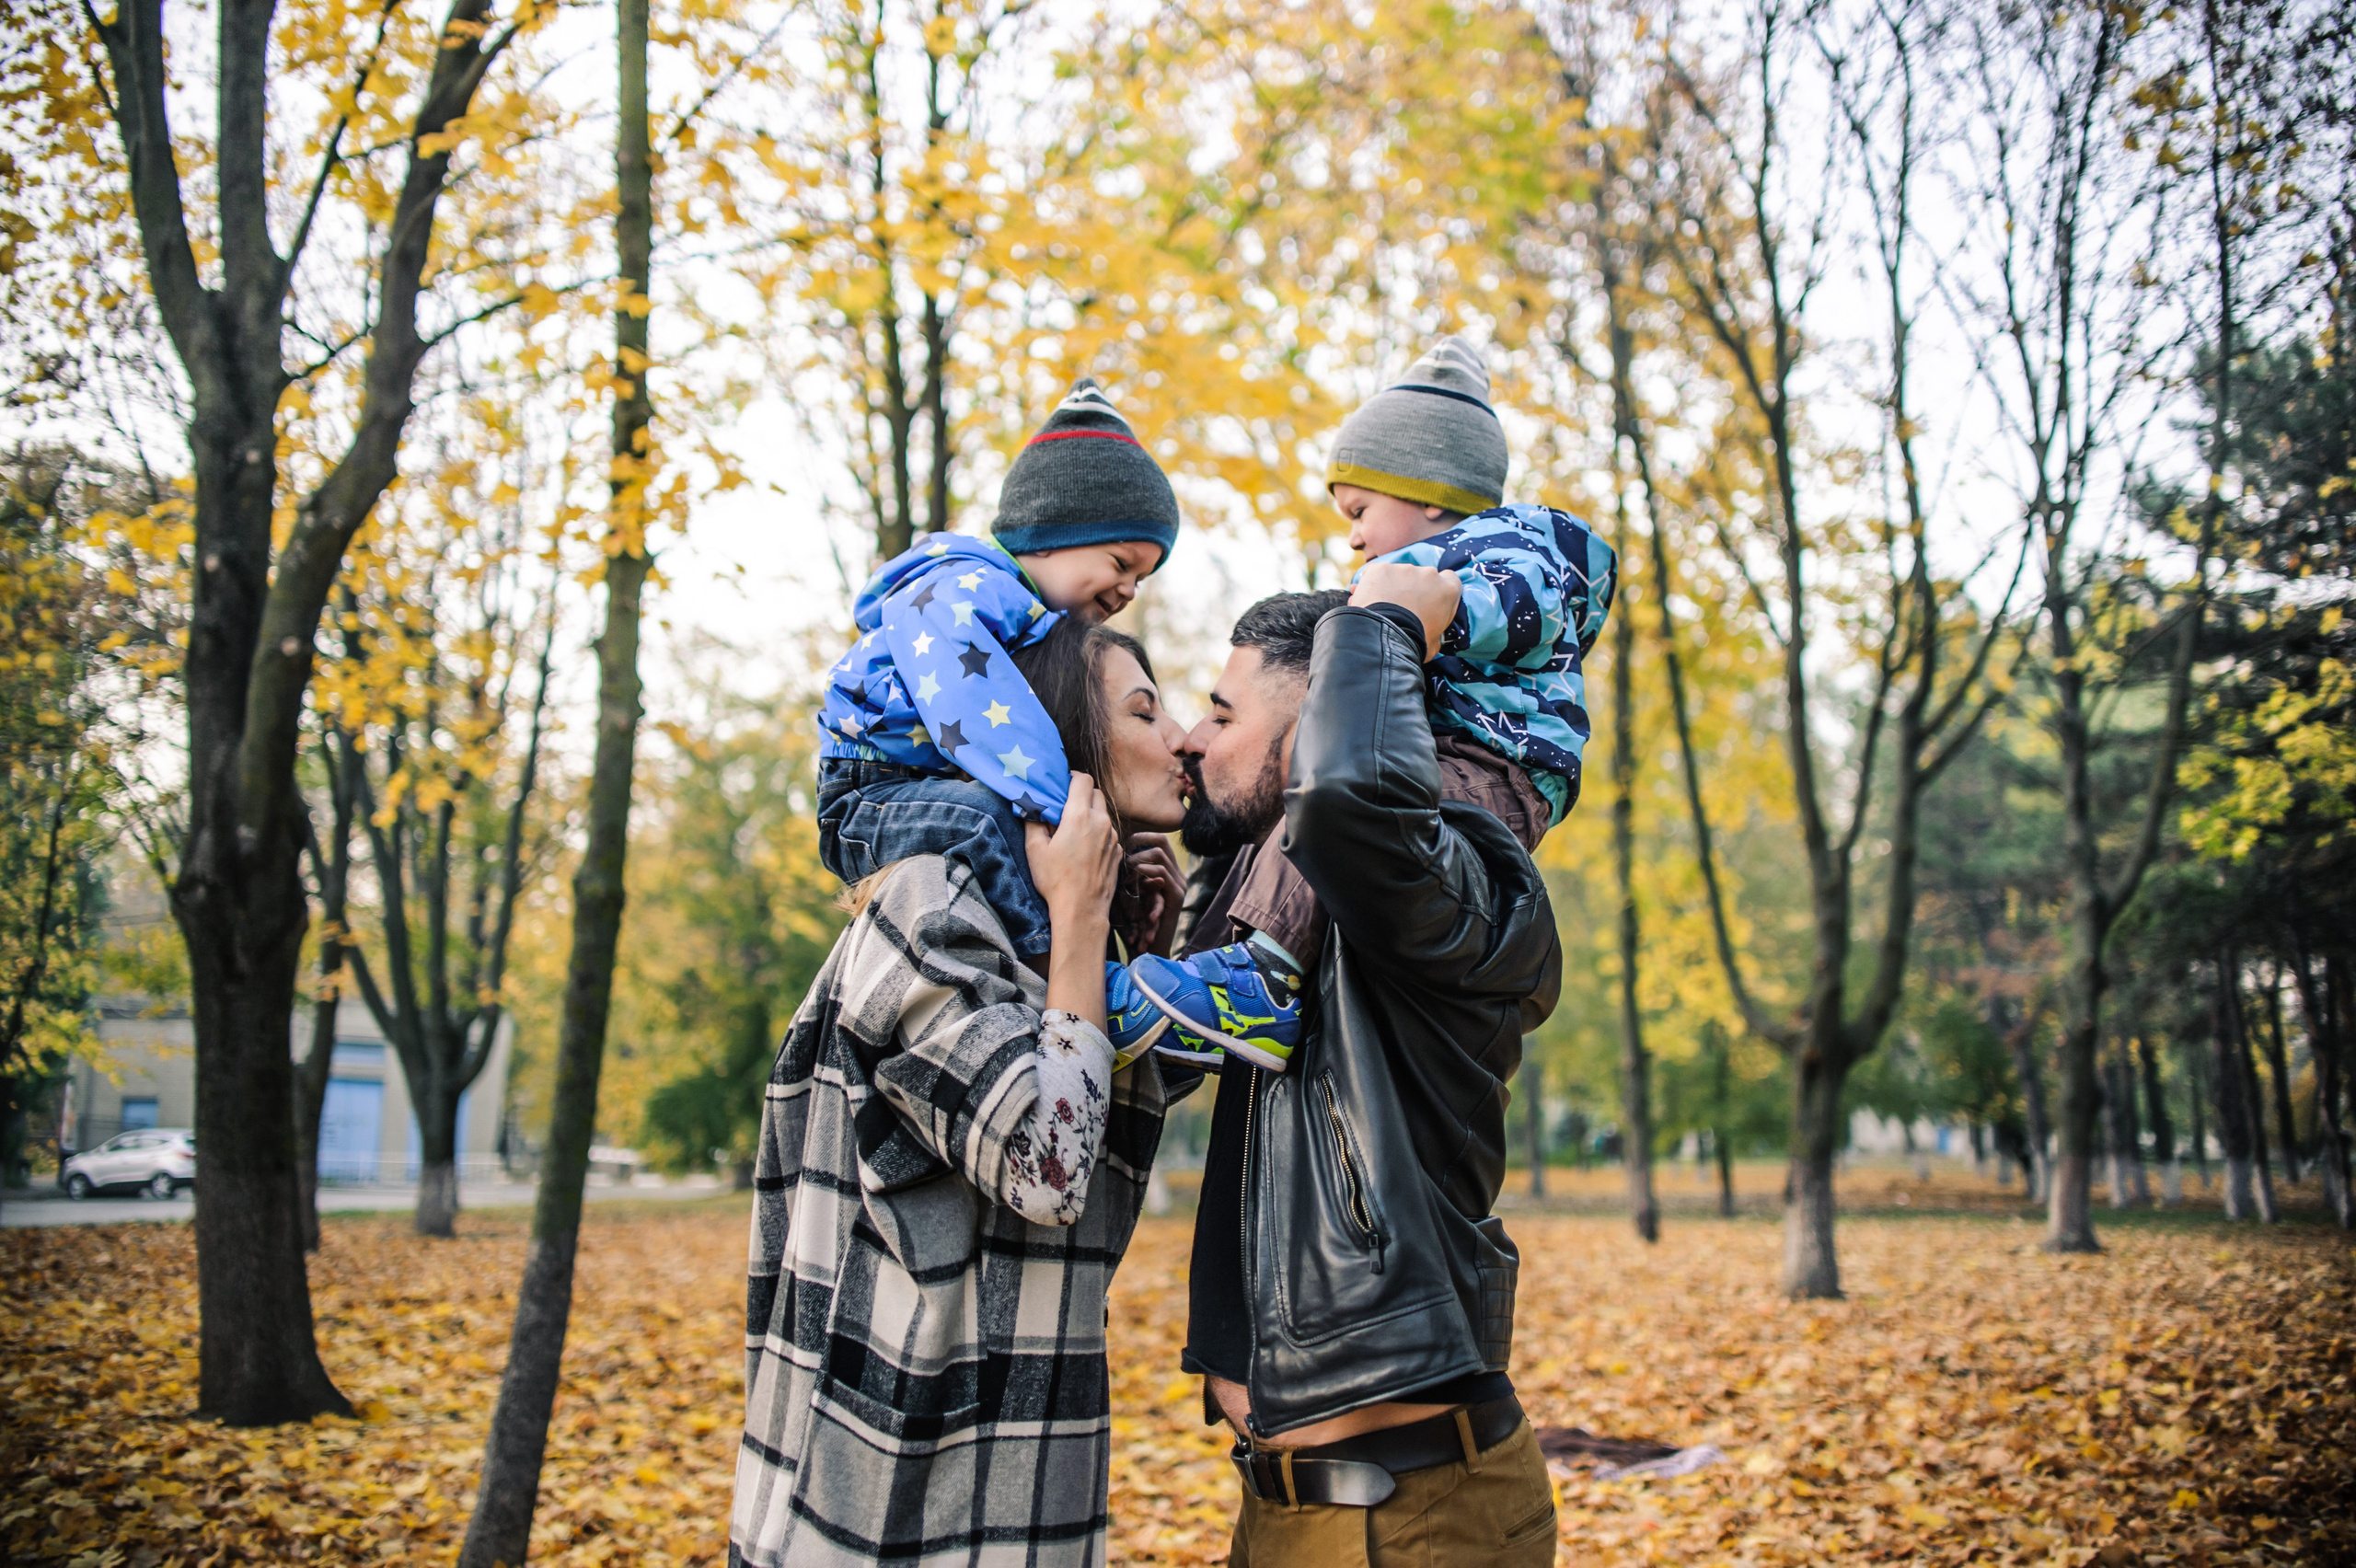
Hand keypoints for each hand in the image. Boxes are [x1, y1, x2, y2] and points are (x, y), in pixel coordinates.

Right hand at [1025, 773, 1120, 932]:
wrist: (1082, 910)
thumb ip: (1033, 821)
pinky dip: (1098, 831)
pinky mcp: (1117, 851)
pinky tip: (1084, 847)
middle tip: (1065, 806)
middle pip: (1096, 793)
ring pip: (1103, 812)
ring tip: (1073, 829)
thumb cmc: (1056, 881)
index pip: (1083, 780)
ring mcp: (1112, 837)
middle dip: (1082, 794)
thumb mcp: (1035, 850)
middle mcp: (1100, 822)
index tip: (1062, 784)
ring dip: (1090, 813)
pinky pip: (1109, 831)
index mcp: (1079, 817)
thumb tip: (1032, 806)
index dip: (1072, 777)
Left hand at [1115, 833, 1184, 957]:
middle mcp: (1177, 875)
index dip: (1139, 837)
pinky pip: (1161, 873)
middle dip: (1138, 842)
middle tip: (1120, 853)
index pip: (1159, 840)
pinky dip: (1143, 873)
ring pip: (1159, 854)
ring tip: (1123, 873)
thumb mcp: (1127, 895)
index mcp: (1167, 873)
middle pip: (1161, 841)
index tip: (1120, 844)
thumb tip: (1106, 851)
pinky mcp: (1177, 896)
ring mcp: (1179, 884)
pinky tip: (1129, 883)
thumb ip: (1124, 874)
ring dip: (1136, 860)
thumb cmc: (1133, 925)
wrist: (1148, 952)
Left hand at [1350, 562, 1459, 660]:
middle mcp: (1430, 574)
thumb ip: (1436, 629)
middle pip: (1422, 576)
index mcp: (1448, 590)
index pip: (1450, 579)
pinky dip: (1372, 584)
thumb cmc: (1413, 643)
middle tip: (1402, 607)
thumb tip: (1430, 634)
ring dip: (1393, 586)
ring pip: (1399, 574)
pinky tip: (1368, 599)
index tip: (1429, 598)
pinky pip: (1376, 573)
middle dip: (1413, 587)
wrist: (1387, 638)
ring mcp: (1405, 569)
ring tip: (1382, 607)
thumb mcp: (1435, 642)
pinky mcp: (1382, 568)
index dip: (1438, 588)